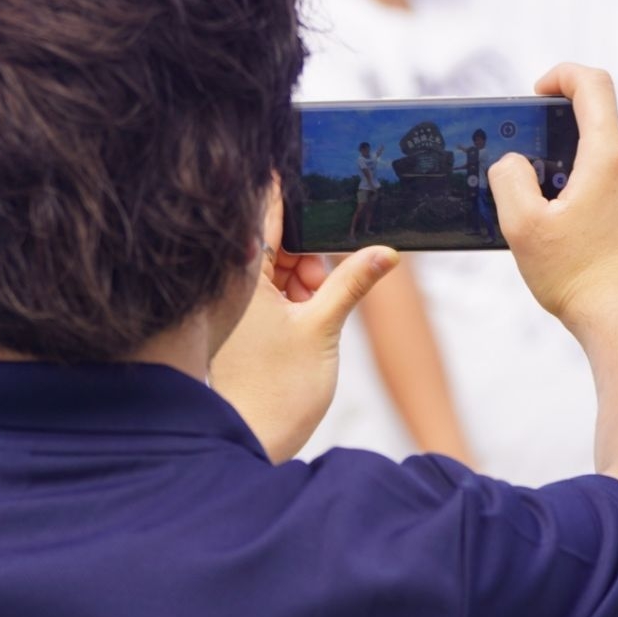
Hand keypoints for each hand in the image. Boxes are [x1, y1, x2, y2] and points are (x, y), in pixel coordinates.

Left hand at [210, 190, 397, 461]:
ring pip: (279, 271)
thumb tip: (386, 251)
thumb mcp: (324, 327)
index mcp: (242, 277)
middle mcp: (231, 287)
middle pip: (276, 244)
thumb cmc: (278, 390)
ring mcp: (235, 308)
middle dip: (310, 254)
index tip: (308, 173)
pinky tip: (311, 318)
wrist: (253, 444)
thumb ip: (352, 282)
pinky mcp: (243, 328)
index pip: (264, 215)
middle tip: (327, 280)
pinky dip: (296, 300)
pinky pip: (273, 296)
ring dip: (306, 280)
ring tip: (318, 310)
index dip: (287, 193)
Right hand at [487, 64, 617, 337]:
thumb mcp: (521, 226)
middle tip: (536, 182)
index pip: (593, 85)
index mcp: (612, 155)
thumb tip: (513, 163)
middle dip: (563, 147)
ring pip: (612, 161)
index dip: (562, 76)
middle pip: (598, 130)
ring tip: (559, 218)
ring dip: (583, 175)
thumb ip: (508, 178)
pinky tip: (583, 235)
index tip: (540, 92)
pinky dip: (602, 196)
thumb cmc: (574, 276)